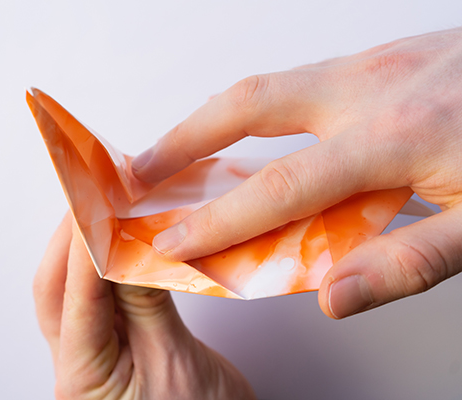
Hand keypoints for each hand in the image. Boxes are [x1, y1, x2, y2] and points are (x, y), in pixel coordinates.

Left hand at [33, 213, 255, 399]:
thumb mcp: (176, 362)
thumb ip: (149, 304)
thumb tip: (132, 247)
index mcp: (83, 379)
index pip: (75, 302)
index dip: (84, 250)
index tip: (95, 206)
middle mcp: (78, 364)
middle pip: (56, 292)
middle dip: (68, 242)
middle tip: (90, 199)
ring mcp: (93, 353)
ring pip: (72, 291)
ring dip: (84, 251)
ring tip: (104, 212)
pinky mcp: (113, 342)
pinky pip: (99, 296)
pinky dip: (108, 266)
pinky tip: (123, 244)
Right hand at [131, 27, 461, 318]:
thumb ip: (409, 261)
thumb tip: (331, 297)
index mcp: (392, 137)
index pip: (279, 187)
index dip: (217, 218)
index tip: (170, 240)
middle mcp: (365, 89)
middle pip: (245, 106)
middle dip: (182, 140)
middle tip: (139, 171)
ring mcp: (368, 65)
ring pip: (265, 87)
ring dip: (210, 121)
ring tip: (174, 153)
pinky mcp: (377, 58)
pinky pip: (294, 82)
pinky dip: (253, 111)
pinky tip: (248, 136)